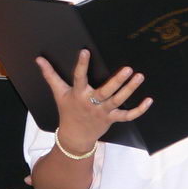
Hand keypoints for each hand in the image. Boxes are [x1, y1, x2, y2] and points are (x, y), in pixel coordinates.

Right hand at [36, 49, 151, 152]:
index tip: (85, 51)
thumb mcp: (58, 92)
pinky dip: (139, 110)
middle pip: (106, 91)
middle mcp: (91, 102)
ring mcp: (103, 112)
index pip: (79, 77)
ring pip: (118, 100)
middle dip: (117, 80)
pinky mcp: (112, 119)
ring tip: (139, 76)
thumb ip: (50, 75)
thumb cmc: (67, 111)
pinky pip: (127, 115)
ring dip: (130, 89)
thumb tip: (39, 59)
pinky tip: (149, 100)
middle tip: (128, 68)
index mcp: (78, 94)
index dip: (81, 65)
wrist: (74, 136)